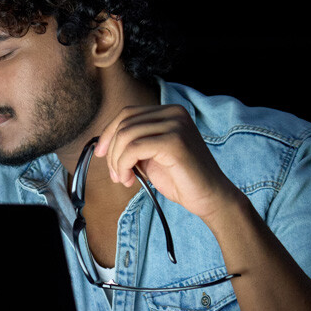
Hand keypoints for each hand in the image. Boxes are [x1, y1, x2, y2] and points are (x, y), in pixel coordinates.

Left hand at [94, 105, 239, 221]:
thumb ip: (134, 144)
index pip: (127, 114)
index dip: (108, 133)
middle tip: (116, 174)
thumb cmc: (182, 179)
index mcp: (170, 112)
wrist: (210, 198)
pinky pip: (134, 149)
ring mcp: (176, 125)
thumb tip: (103, 144)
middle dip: (111, 151)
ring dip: (117, 161)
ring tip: (124, 179)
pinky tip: (130, 179)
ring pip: (126, 135)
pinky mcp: (174, 142)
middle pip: (124, 123)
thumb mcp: (152, 156)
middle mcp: (174, 113)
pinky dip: (124, 165)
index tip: (99, 153)